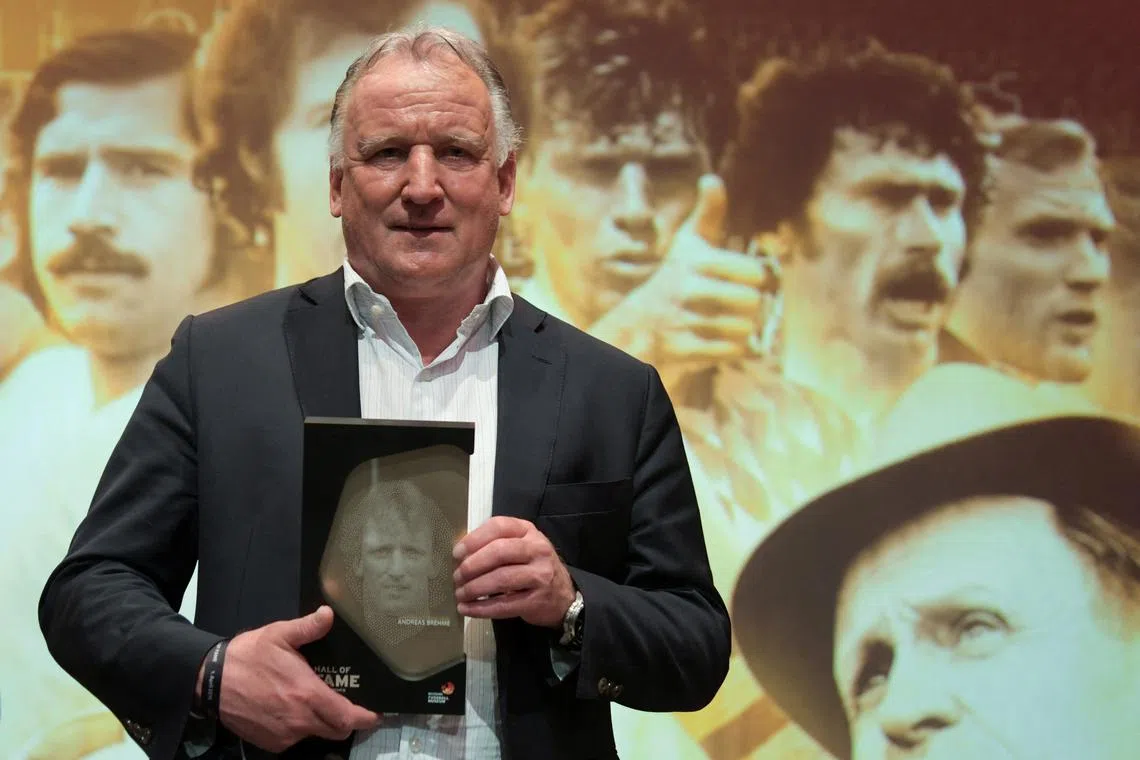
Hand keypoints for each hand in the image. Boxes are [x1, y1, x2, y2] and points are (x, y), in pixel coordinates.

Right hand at [205, 606, 379, 752]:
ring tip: (314, 703)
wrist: (210, 682)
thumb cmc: (247, 657)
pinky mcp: (269, 743)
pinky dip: (299, 728)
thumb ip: (308, 627)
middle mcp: (299, 720)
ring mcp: (284, 735)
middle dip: (347, 722)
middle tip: (348, 706)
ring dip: (321, 723)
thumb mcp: (279, 635)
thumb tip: (329, 614)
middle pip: (336, 731)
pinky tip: (291, 710)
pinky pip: (294, 739)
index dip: (365, 718)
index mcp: (308, 695)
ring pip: (315, 734)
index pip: (347, 717)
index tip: (375, 715)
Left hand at [452, 516, 575, 627]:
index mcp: (528, 531)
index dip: (474, 539)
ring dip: (474, 588)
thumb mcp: (521, 546)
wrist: (564, 596)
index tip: (457, 553)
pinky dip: (482, 608)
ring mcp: (540, 575)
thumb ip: (496, 544)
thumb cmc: (533, 567)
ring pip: (501, 579)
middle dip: (472, 565)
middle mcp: (537, 550)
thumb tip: (460, 554)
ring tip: (460, 594)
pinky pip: (504, 605)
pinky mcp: (537, 600)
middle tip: (457, 576)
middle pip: (499, 552)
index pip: (499, 527)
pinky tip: (467, 609)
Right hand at [591, 174, 772, 389]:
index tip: (749, 280)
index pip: (756, 272)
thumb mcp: (689, 244)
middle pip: (753, 301)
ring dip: (744, 330)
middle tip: (741, 305)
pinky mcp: (686, 349)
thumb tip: (711, 179)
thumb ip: (708, 214)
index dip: (758, 278)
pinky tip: (728, 342)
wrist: (638, 323)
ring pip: (744, 328)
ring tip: (731, 323)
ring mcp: (687, 321)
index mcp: (698, 261)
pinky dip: (737, 350)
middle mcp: (690, 290)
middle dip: (752, 307)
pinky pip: (731, 352)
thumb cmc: (675, 278)